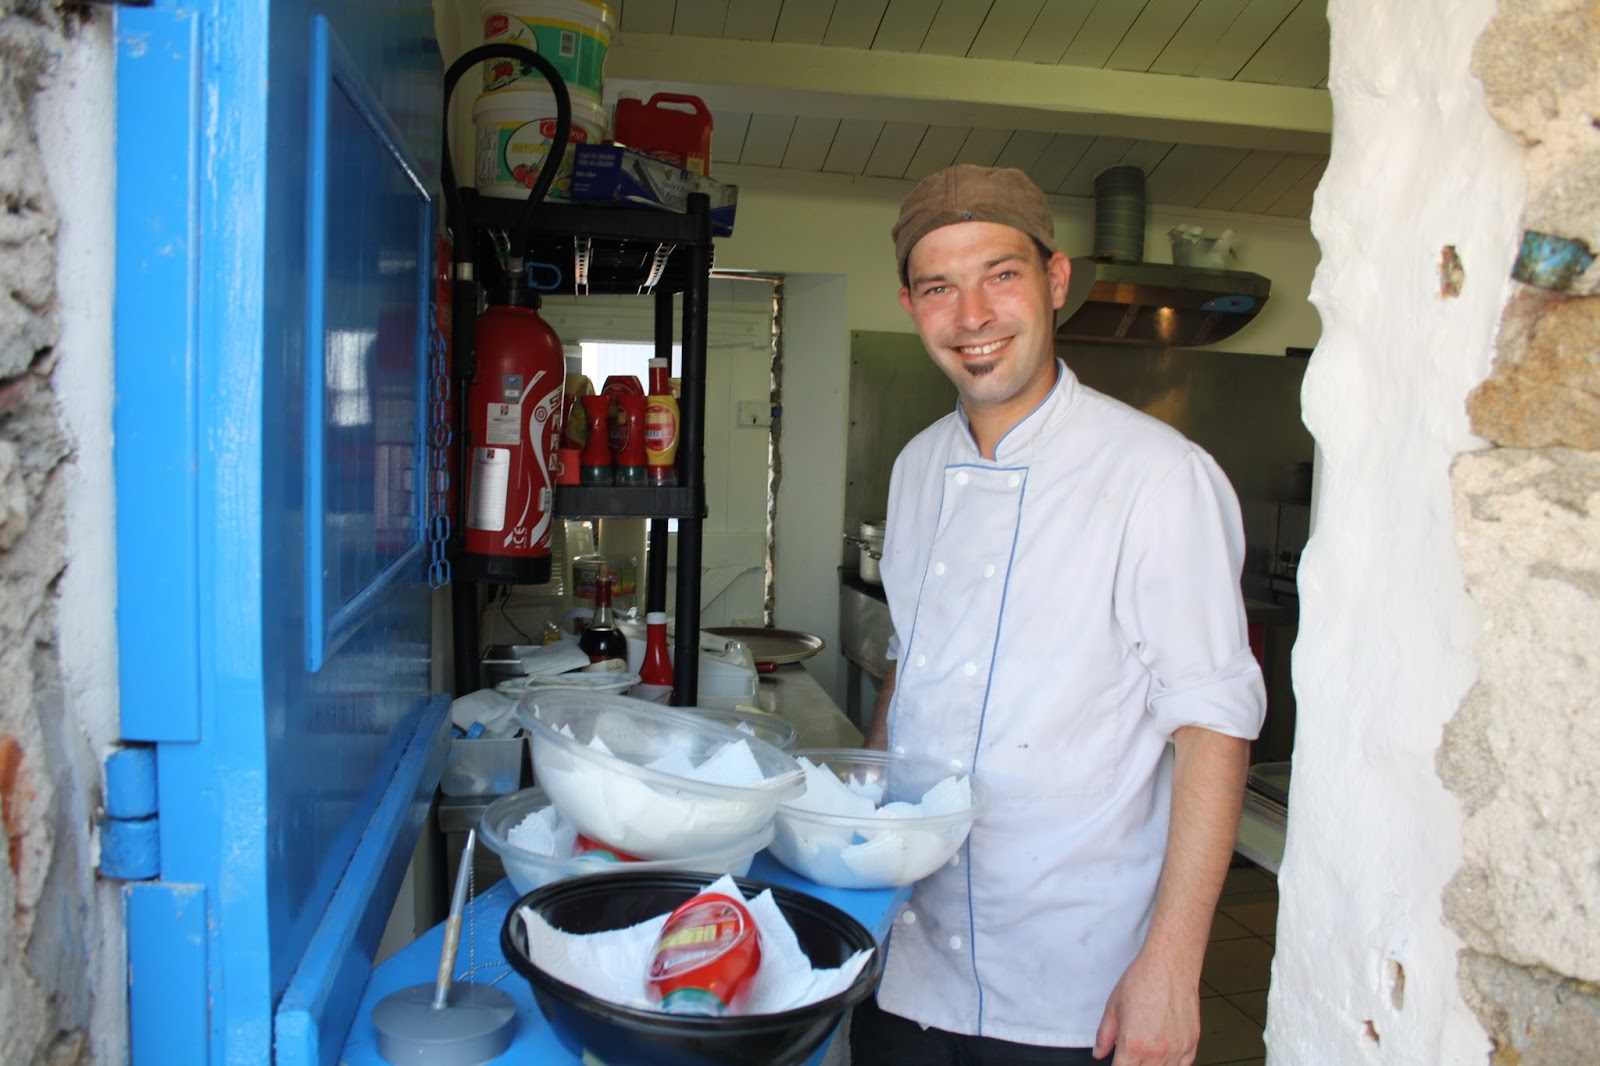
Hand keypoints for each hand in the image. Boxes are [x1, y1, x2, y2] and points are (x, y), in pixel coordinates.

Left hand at [1091, 951, 1200, 1065]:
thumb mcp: (1113, 1007)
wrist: (1170, 965)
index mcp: (1133, 1045)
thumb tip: (1099, 1052)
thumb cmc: (1143, 980)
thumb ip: (1104, 1035)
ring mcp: (1177, 1050)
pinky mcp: (1191, 1044)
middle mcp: (1156, 1052)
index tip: (1117, 1061)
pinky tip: (1165, 1056)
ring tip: (1147, 1053)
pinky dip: (1173, 1065)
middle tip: (1131, 1055)